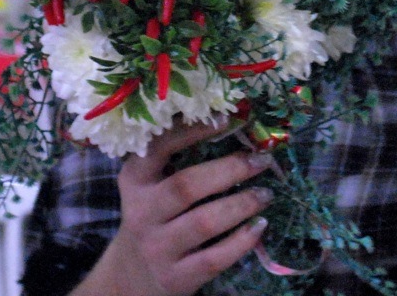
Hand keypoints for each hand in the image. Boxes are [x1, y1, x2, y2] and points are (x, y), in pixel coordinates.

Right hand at [75, 118, 274, 295]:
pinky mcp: (175, 278)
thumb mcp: (150, 185)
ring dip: (242, 204)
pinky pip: (214, 258)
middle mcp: (141, 212)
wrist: (130, 277)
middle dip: (230, 170)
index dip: (192, 132)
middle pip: (187, 186)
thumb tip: (232, 125)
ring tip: (266, 193)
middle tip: (261, 160)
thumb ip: (176, 159)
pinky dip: (241, 241)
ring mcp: (157, 247)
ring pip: (204, 222)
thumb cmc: (153, 216)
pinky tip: (259, 226)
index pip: (160, 148)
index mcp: (135, 179)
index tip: (226, 118)